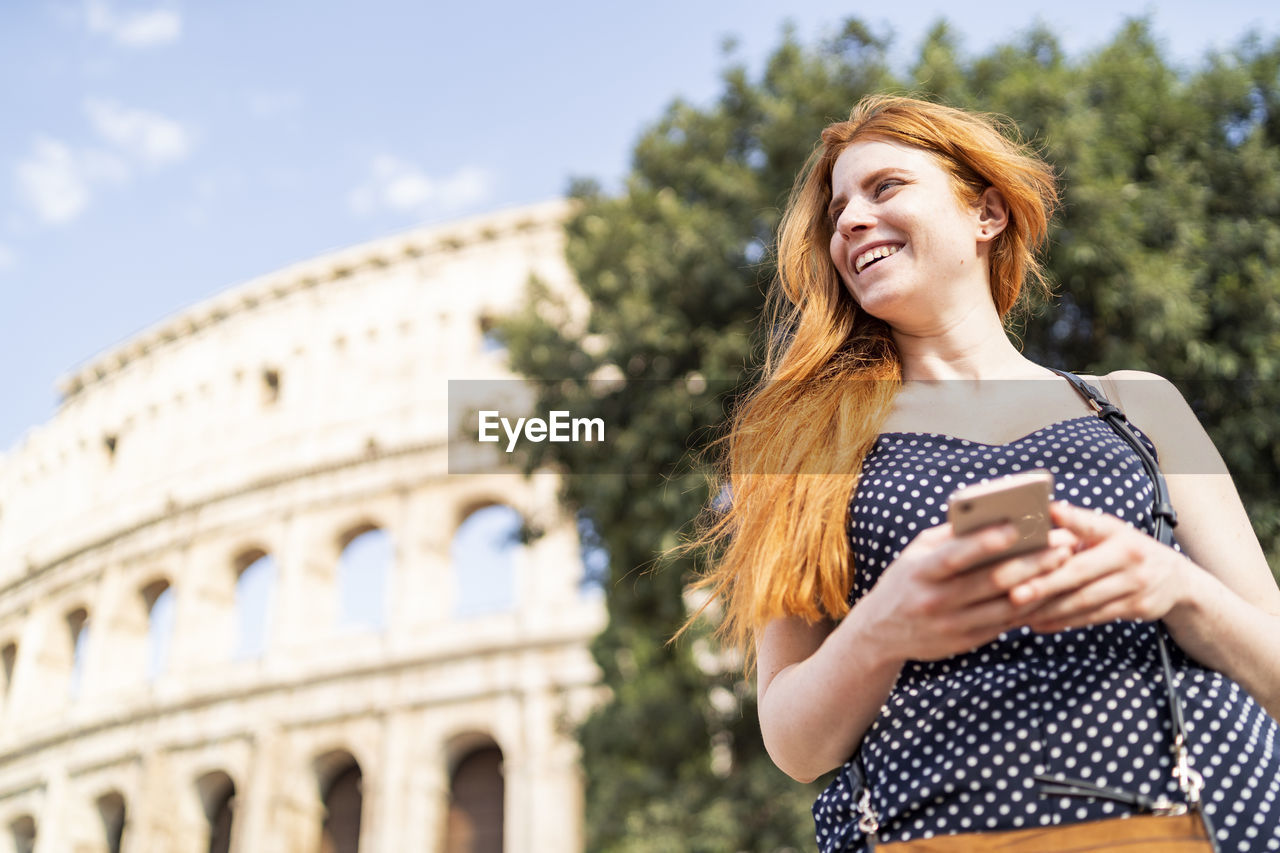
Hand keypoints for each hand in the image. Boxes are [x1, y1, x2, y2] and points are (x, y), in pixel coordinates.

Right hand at [862, 520, 1077, 661]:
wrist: (880, 632)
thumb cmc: (906, 579)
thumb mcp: (915, 553)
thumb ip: (949, 536)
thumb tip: (992, 514)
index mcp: (919, 572)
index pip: (956, 556)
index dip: (988, 541)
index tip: (1019, 524)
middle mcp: (934, 601)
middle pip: (992, 581)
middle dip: (1033, 560)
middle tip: (1064, 543)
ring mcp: (951, 625)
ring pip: (1006, 605)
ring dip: (1040, 583)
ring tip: (1065, 562)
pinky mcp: (966, 642)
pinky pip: (1005, 623)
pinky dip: (1029, 604)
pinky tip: (1049, 586)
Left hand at [1015, 501, 1193, 633]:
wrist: (1177, 581)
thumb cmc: (1127, 550)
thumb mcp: (1109, 532)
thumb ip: (1078, 527)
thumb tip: (1042, 514)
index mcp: (1116, 531)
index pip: (1091, 524)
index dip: (1071, 518)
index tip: (1048, 512)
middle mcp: (1128, 555)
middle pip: (1080, 572)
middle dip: (1045, 584)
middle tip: (1014, 593)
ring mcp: (1135, 584)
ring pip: (1084, 600)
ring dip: (1048, 609)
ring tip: (1018, 613)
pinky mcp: (1136, 608)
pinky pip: (1093, 617)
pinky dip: (1063, 622)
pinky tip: (1038, 624)